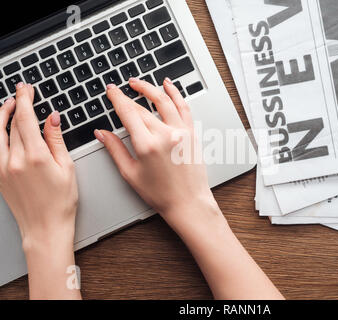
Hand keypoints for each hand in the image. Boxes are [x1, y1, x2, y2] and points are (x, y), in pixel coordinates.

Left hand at [0, 84, 77, 249]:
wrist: (45, 228)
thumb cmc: (60, 202)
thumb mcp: (66, 167)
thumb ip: (56, 140)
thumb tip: (52, 118)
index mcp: (34, 157)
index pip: (25, 119)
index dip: (24, 99)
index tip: (26, 88)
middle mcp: (14, 161)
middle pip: (11, 124)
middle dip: (16, 104)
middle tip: (22, 93)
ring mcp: (2, 169)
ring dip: (1, 116)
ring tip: (8, 106)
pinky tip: (2, 129)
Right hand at [95, 78, 218, 227]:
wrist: (188, 202)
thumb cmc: (161, 194)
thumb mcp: (131, 174)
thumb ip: (115, 150)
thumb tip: (102, 134)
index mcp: (147, 145)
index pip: (128, 113)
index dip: (117, 98)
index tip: (111, 90)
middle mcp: (165, 135)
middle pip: (143, 108)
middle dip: (128, 96)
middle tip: (119, 89)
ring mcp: (181, 132)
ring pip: (164, 101)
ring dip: (150, 88)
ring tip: (138, 83)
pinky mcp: (191, 133)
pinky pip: (183, 107)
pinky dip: (175, 94)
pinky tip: (168, 85)